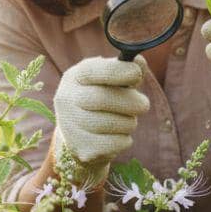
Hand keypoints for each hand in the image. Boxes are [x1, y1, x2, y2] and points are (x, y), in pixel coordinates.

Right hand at [52, 55, 149, 184]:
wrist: (81, 135)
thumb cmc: (102, 98)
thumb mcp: (109, 79)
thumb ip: (125, 69)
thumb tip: (139, 62)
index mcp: (74, 77)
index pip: (93, 71)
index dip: (118, 71)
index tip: (137, 74)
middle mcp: (66, 100)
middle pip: (102, 99)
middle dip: (131, 101)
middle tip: (144, 105)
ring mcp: (70, 126)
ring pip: (112, 123)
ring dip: (129, 122)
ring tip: (127, 120)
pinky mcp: (82, 148)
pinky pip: (115, 143)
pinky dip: (124, 139)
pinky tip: (118, 135)